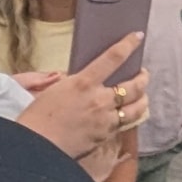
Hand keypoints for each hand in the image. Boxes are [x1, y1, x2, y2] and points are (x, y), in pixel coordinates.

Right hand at [16, 32, 148, 158]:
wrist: (37, 145)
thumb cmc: (38, 116)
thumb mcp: (55, 90)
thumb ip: (75, 84)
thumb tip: (86, 82)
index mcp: (83, 83)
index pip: (113, 58)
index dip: (128, 45)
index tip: (137, 36)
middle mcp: (99, 100)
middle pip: (134, 86)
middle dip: (143, 78)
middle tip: (143, 74)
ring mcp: (105, 120)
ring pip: (137, 108)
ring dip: (143, 99)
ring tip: (142, 96)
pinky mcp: (106, 136)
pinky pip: (125, 124)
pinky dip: (130, 117)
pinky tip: (128, 115)